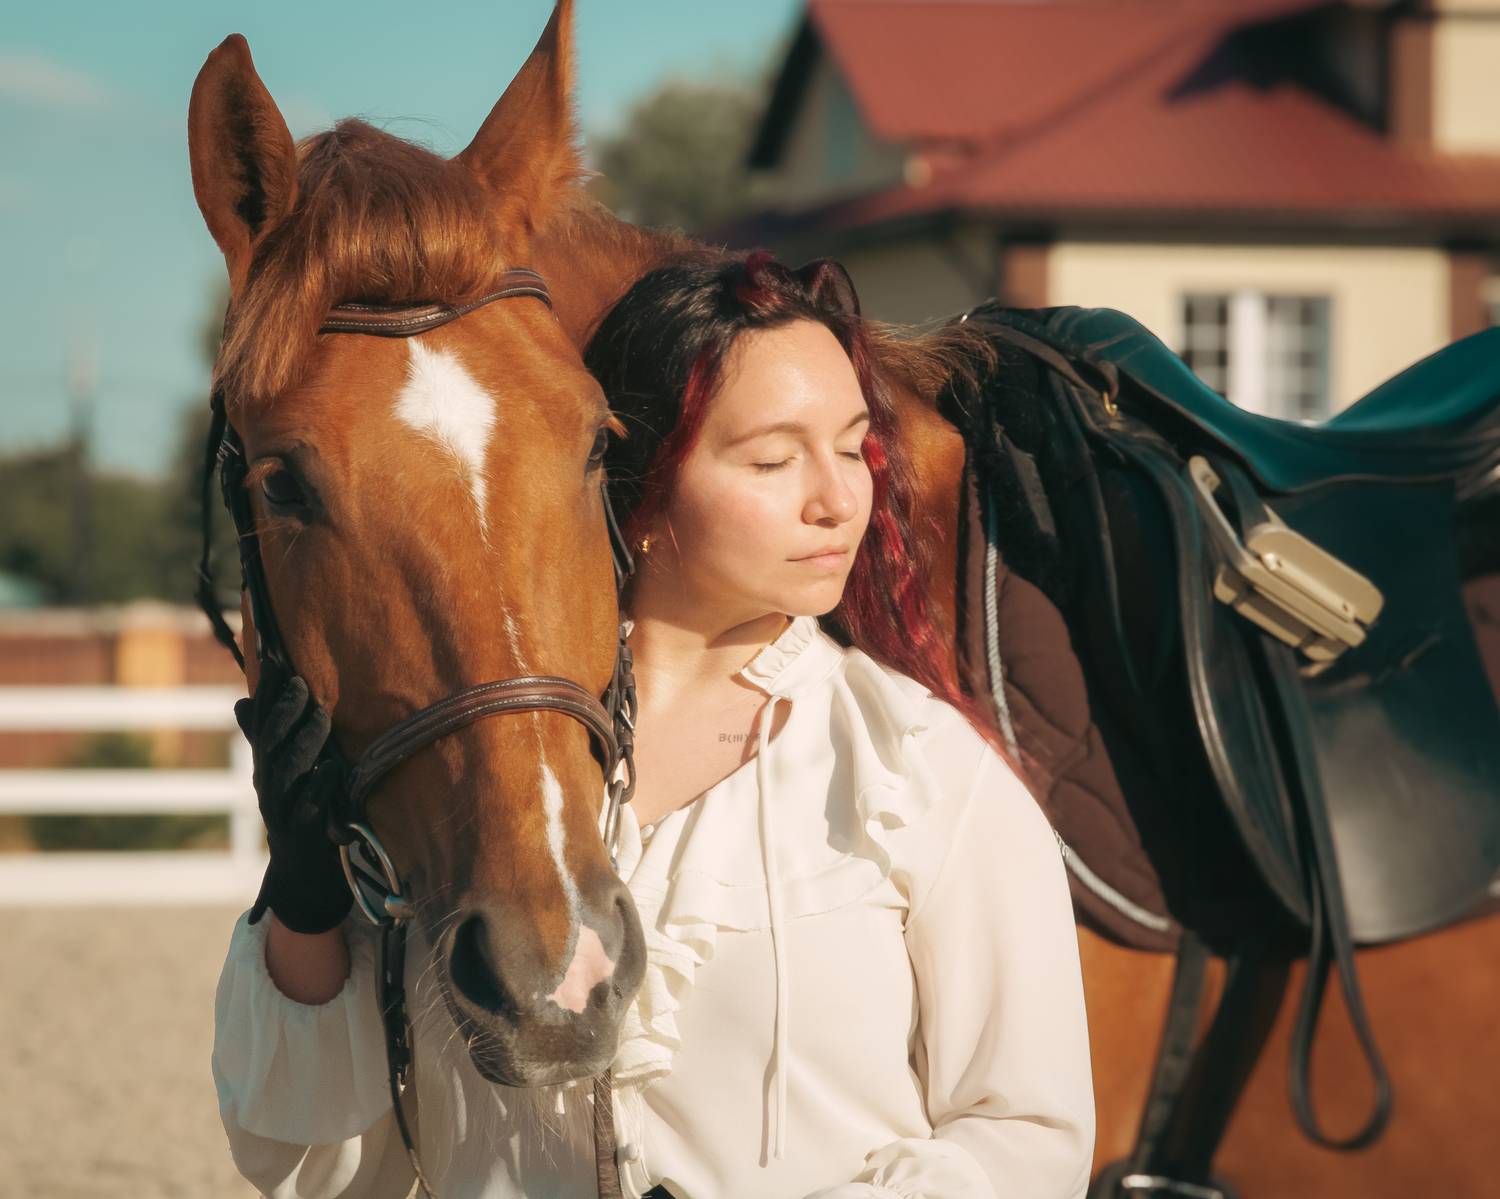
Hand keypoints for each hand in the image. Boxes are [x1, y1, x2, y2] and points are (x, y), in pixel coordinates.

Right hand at [235, 659, 353, 934]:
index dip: (265, 694)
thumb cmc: (297, 811)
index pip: (261, 725)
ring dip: (304, 743)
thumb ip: (267, 737)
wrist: (302, 874)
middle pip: (269, 746)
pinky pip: (309, 810)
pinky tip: (330, 770)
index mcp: (266, 768)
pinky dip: (318, 788)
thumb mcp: (283, 772)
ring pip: (287, 774)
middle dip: (282, 714)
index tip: (275, 660)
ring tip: (321, 716)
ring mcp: (283, 811)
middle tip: (300, 683)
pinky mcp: (303, 836)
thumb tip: (239, 701)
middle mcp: (268, 787)